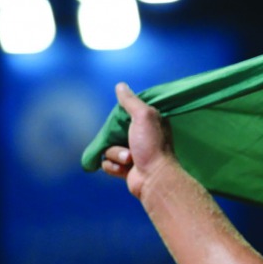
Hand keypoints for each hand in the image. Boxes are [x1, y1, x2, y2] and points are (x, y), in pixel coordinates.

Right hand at [100, 82, 175, 198]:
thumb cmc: (152, 146)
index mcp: (148, 123)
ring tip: (130, 159)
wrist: (155, 178)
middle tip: (128, 144)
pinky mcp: (125, 169)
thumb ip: (131, 101)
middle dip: (115, 139)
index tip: (123, 123)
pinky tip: (125, 169)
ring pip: (108, 149)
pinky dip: (114, 166)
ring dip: (116, 154)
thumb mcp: (143, 116)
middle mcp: (142, 137)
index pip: (125, 115)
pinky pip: (107, 163)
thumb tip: (120, 85)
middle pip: (113, 133)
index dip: (120, 119)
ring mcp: (133, 154)